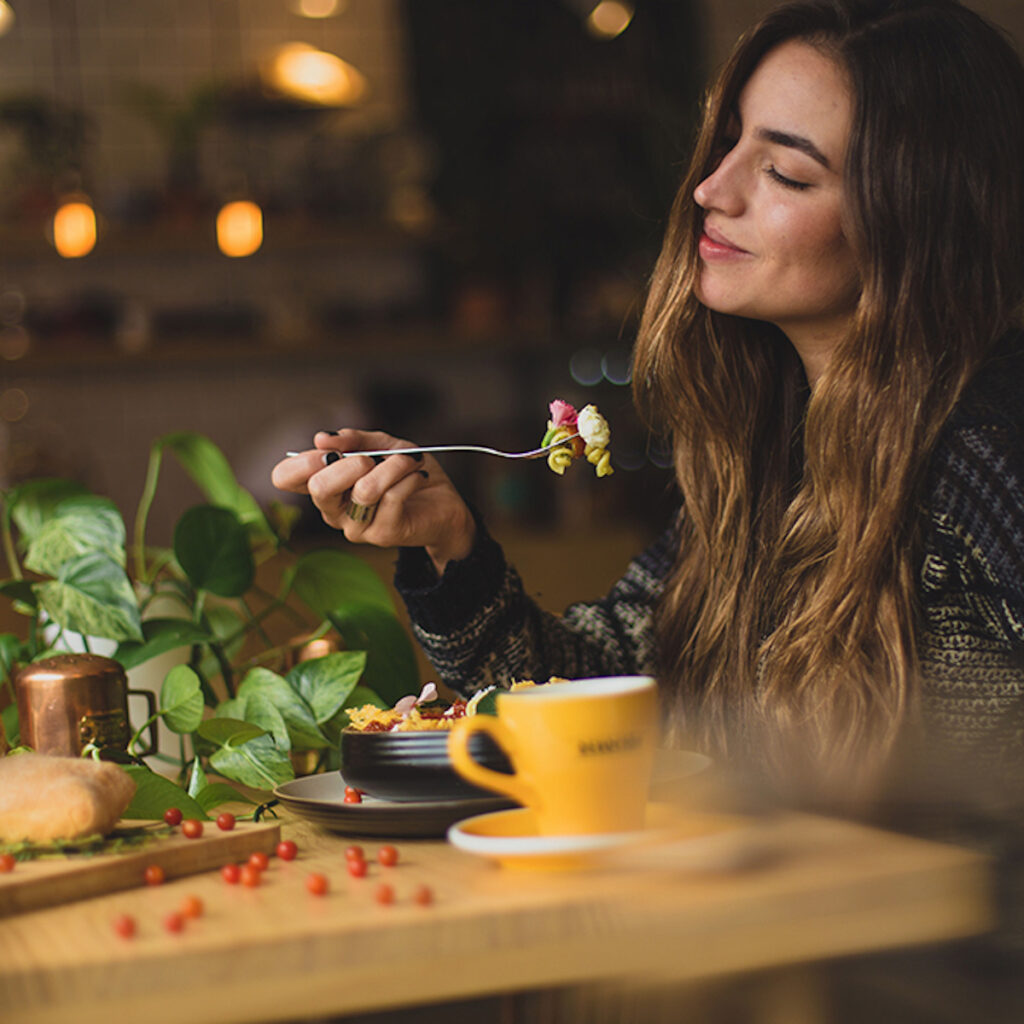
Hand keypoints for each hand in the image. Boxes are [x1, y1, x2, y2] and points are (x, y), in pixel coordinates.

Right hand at [271, 429, 475, 573]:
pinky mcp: (383, 535)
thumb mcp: (382, 445)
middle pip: (319, 487)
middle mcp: (333, 511)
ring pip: (364, 490)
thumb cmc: (407, 473)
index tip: (329, 449)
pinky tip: (418, 475)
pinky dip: (409, 477)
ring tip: (410, 460)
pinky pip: (392, 497)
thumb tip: (322, 438)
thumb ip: (354, 439)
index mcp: (325, 486)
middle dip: (350, 462)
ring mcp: (356, 527)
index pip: (284, 478)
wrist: (444, 503)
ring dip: (393, 466)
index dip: (301, 460)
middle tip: (373, 458)